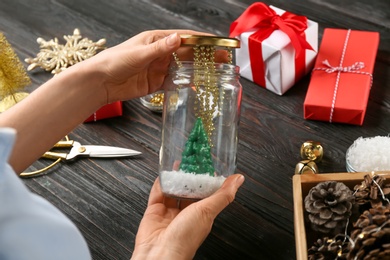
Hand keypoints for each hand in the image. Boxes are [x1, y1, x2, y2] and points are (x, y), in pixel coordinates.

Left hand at [87, 29, 228, 103]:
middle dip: (206, 55)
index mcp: (156, 40)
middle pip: (188, 53)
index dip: (202, 40)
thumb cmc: (114, 61)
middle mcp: (160, 53)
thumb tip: (177, 38)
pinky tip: (198, 85)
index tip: (218, 41)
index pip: (185, 38)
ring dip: (199, 69)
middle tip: (224, 59)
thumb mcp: (138, 53)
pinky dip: (186, 83)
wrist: (100, 82)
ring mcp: (160, 68)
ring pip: (184, 67)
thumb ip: (159, 49)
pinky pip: (175, 81)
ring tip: (216, 72)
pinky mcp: (156, 82)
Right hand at [131, 174, 244, 258]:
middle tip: (192, 161)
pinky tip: (163, 174)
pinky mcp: (154, 211)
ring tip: (178, 163)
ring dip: (175, 178)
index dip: (207, 180)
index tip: (209, 166)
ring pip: (173, 190)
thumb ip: (223, 194)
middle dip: (190, 177)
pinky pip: (157, 193)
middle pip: (188, 190)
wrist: (160, 253)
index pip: (207, 193)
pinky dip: (160, 183)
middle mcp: (186, 213)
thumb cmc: (185, 239)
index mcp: (202, 214)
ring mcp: (169, 212)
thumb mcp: (208, 211)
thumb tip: (238, 180)